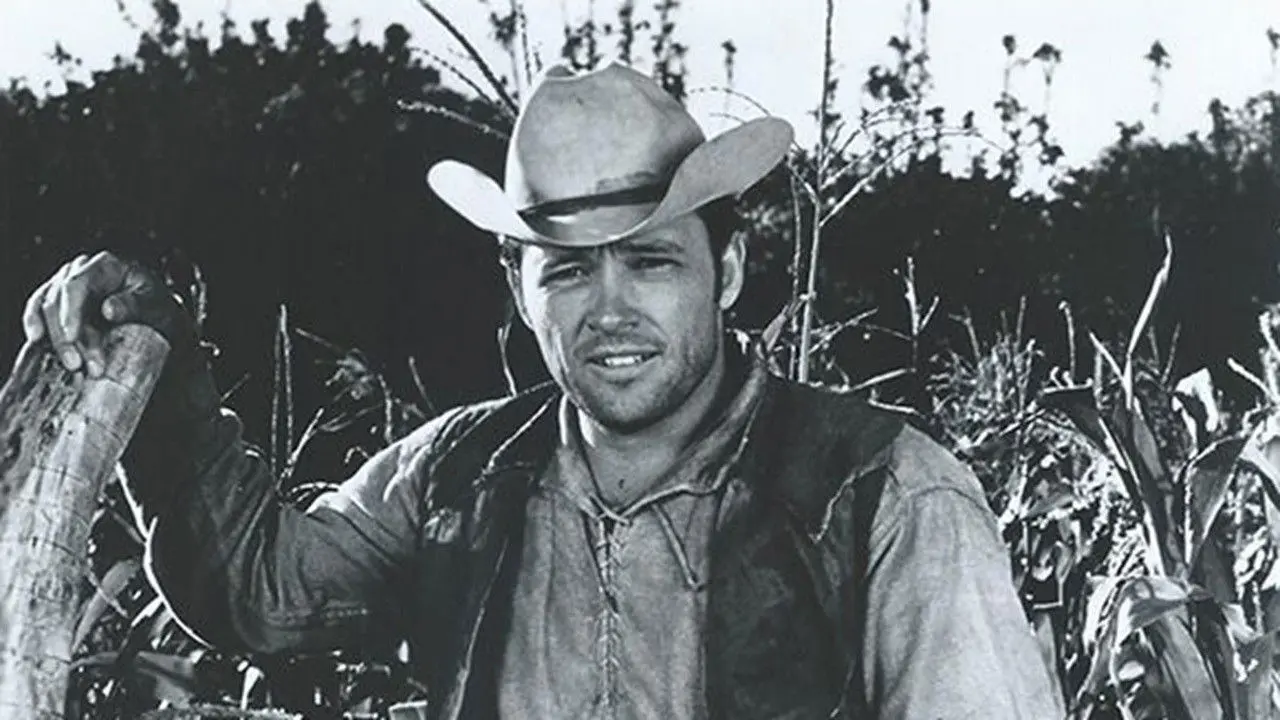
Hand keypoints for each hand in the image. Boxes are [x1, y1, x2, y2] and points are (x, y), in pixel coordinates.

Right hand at [23, 251, 187, 377]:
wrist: (159, 316)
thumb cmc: (157, 305)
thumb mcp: (156, 303)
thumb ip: (134, 304)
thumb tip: (108, 309)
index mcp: (104, 266)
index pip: (75, 285)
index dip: (70, 312)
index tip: (72, 336)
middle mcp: (80, 272)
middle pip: (58, 302)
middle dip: (66, 337)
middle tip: (78, 364)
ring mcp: (68, 288)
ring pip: (46, 311)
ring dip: (56, 341)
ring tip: (72, 365)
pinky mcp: (62, 306)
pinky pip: (40, 314)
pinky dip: (38, 329)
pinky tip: (37, 344)